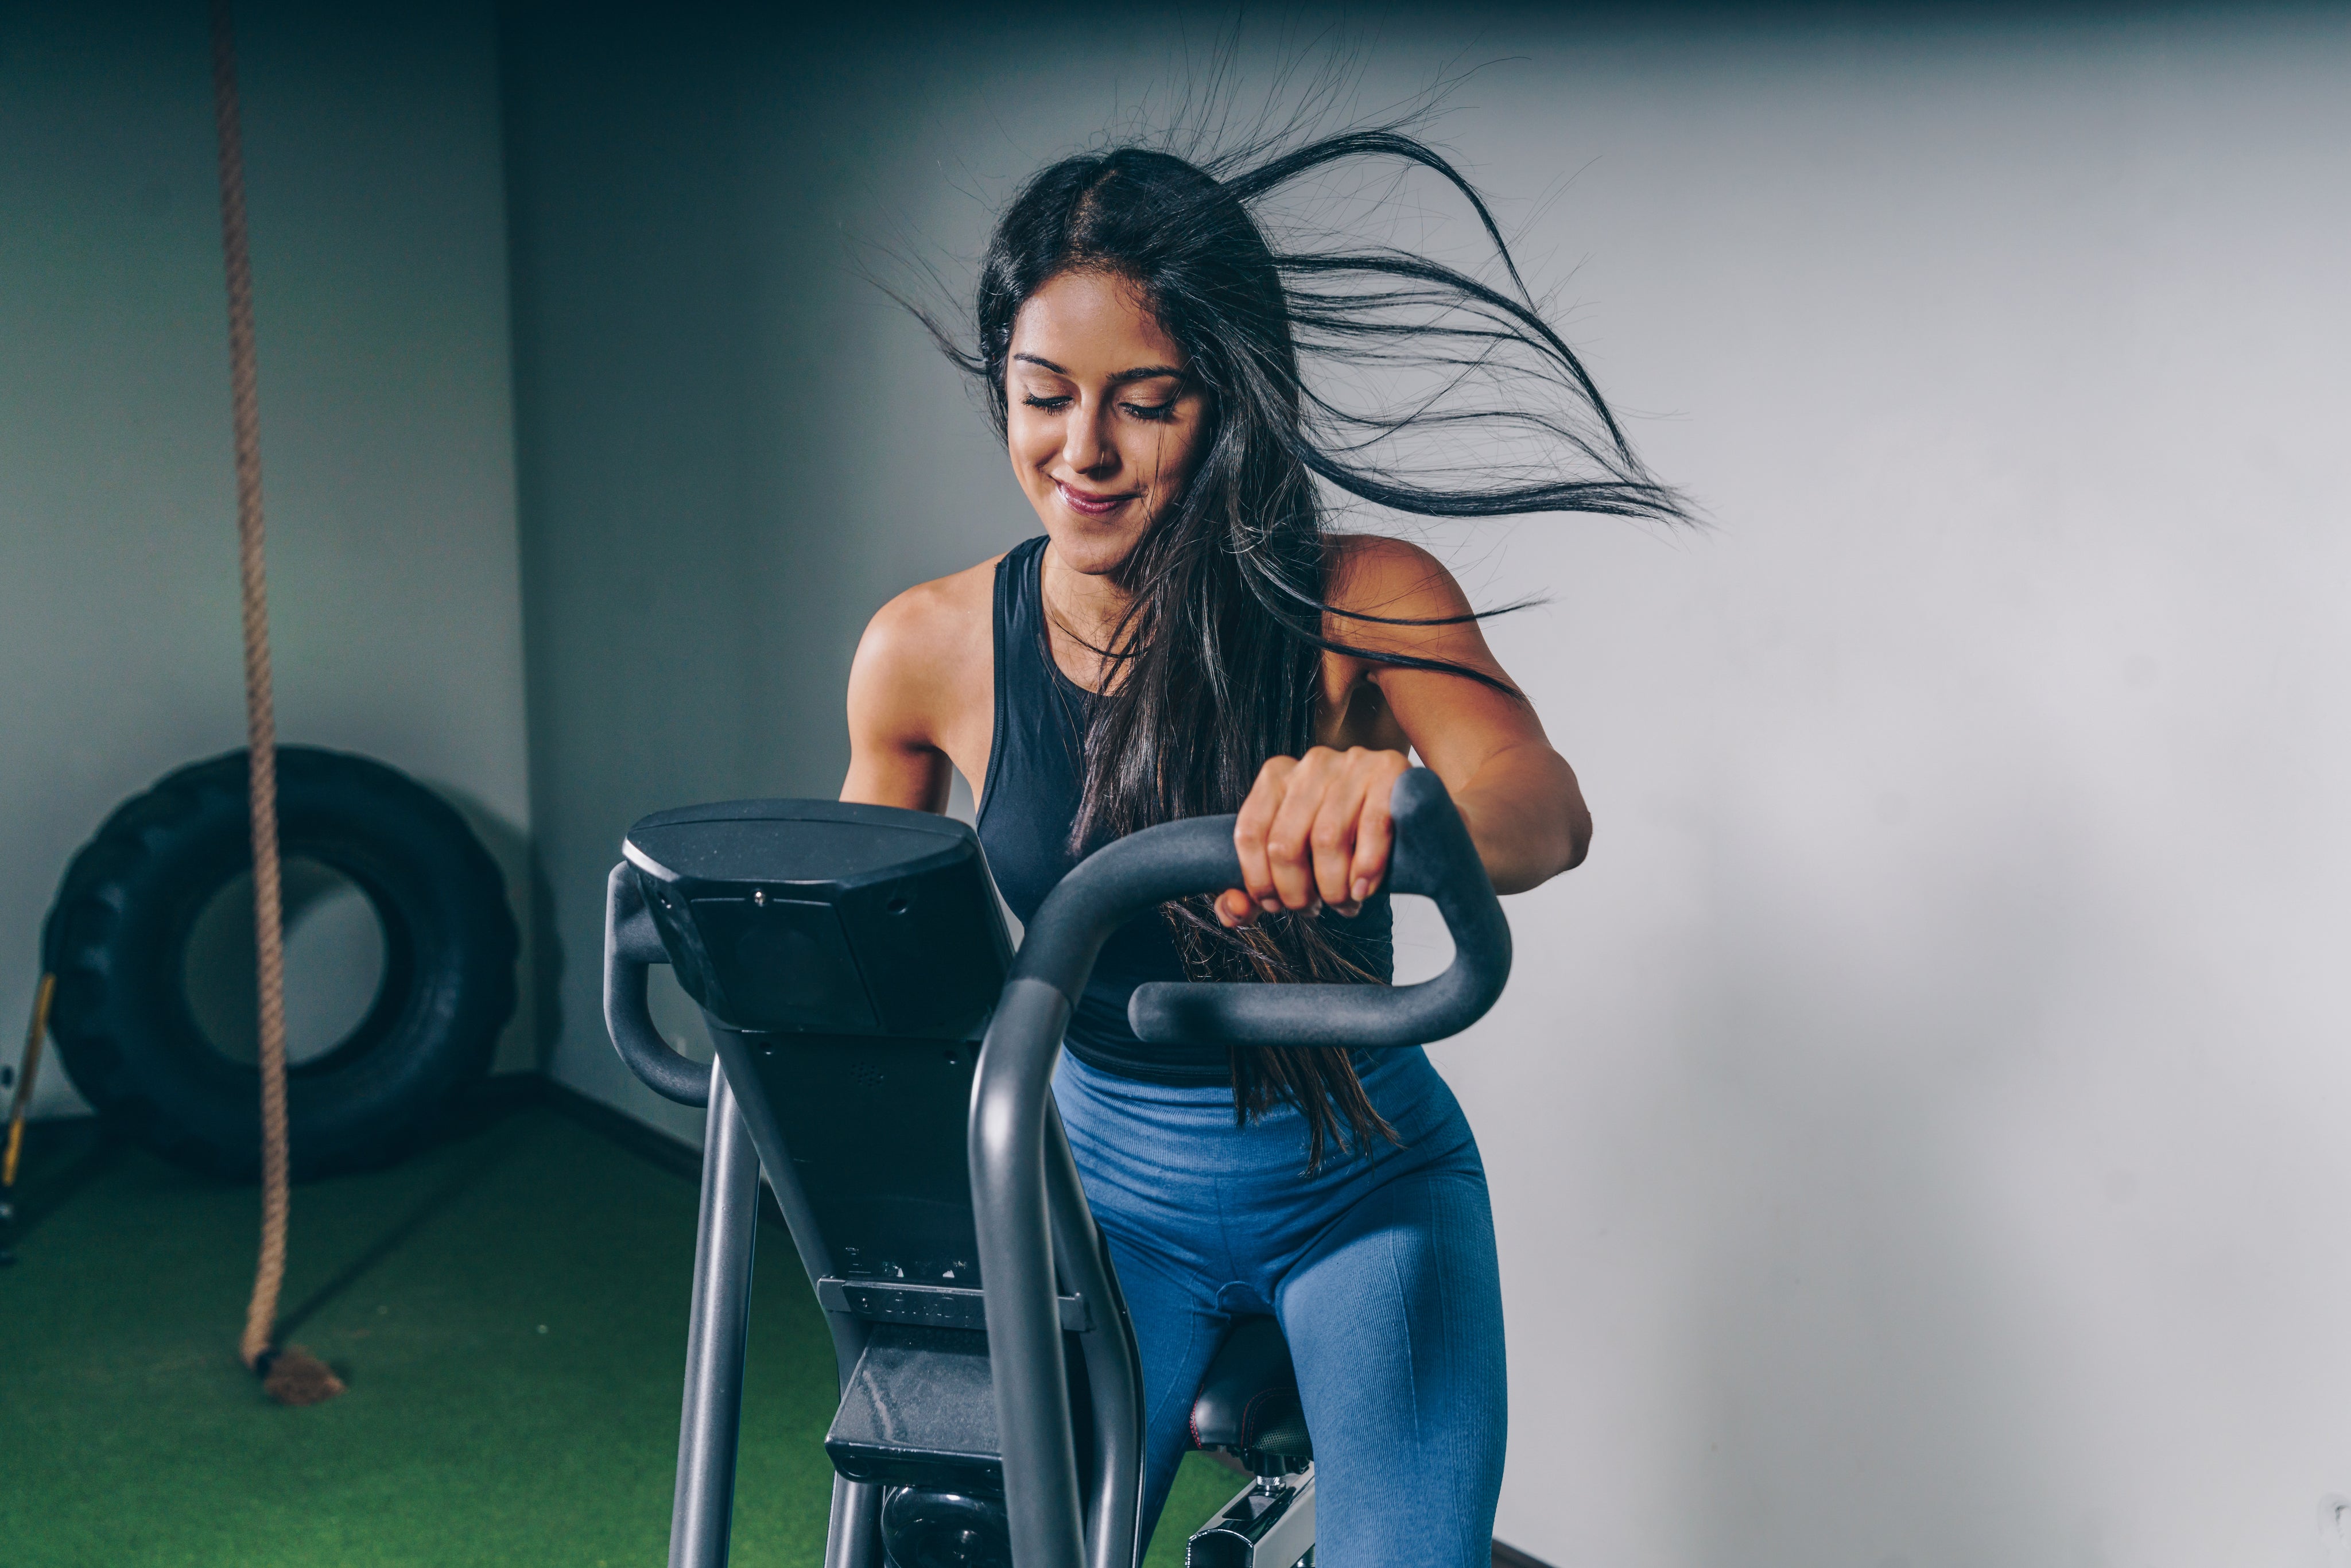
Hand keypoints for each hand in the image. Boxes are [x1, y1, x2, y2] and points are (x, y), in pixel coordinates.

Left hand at [1217, 747, 1411, 925]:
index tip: (1277, 905)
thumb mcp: (1296, 857)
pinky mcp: (1391, 771)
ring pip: (1326, 840)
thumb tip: (1233, 909)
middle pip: (1285, 843)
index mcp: (1277, 776)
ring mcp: (1352, 763)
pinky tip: (1365, 888)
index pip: (1248, 833)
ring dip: (1334, 888)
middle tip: (1314, 909)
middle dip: (1297, 892)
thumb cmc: (1344, 836)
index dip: (1259, 881)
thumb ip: (1257, 887)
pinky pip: (1372, 828)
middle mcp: (1311, 764)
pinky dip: (1366, 869)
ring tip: (1344, 903)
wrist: (1407, 807)